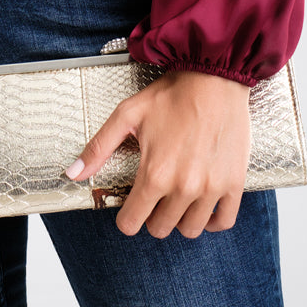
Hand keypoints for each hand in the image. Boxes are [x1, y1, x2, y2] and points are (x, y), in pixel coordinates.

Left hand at [63, 67, 250, 237]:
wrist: (214, 76)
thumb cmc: (171, 94)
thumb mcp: (127, 114)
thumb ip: (99, 147)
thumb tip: (73, 173)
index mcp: (155, 174)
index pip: (131, 223)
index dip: (126, 216)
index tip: (131, 205)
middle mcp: (183, 187)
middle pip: (160, 228)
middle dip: (152, 216)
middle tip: (155, 196)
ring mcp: (211, 188)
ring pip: (190, 230)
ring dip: (180, 219)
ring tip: (177, 199)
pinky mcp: (234, 183)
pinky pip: (223, 222)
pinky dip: (211, 220)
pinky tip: (203, 206)